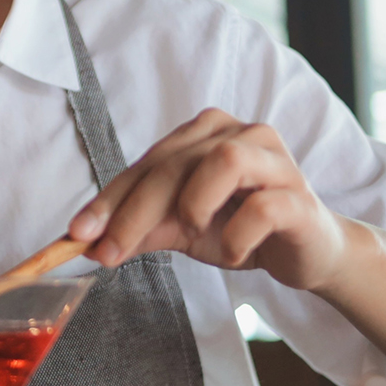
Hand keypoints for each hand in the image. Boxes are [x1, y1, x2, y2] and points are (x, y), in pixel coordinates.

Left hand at [67, 108, 354, 290]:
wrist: (308, 252)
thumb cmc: (244, 229)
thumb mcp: (182, 229)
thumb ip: (141, 229)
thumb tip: (88, 242)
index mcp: (206, 133)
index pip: (147, 163)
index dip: (109, 199)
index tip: (77, 233)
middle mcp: (240, 134)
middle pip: (175, 164)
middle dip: (135, 211)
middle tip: (109, 252)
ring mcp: (274, 160)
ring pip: (222, 161)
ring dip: (194, 204)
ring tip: (192, 233)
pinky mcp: (299, 196)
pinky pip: (262, 207)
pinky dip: (236, 236)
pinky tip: (233, 253)